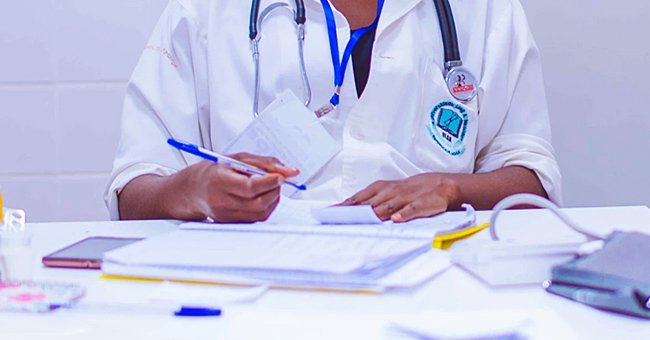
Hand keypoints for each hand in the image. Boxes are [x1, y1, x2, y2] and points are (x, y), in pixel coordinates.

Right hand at [167, 153, 298, 222]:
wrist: (193, 190)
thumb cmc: (215, 171)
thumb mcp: (237, 159)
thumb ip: (264, 163)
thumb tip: (290, 171)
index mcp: (220, 181)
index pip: (250, 187)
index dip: (269, 182)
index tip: (281, 175)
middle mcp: (222, 201)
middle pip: (258, 203)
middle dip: (275, 190)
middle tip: (278, 179)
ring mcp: (227, 215)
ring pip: (261, 213)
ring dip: (273, 199)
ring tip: (270, 186)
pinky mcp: (233, 223)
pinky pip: (257, 218)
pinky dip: (266, 206)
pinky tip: (262, 196)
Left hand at [340, 174, 459, 222]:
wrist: (438, 185)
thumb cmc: (406, 191)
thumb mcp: (386, 192)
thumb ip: (368, 201)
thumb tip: (346, 210)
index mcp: (380, 189)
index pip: (358, 198)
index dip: (343, 207)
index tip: (329, 214)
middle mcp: (389, 192)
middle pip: (369, 203)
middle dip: (353, 212)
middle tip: (338, 220)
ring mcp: (405, 198)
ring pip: (387, 206)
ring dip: (374, 214)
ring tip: (362, 221)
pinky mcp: (420, 204)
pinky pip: (411, 210)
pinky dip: (403, 214)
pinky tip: (395, 220)